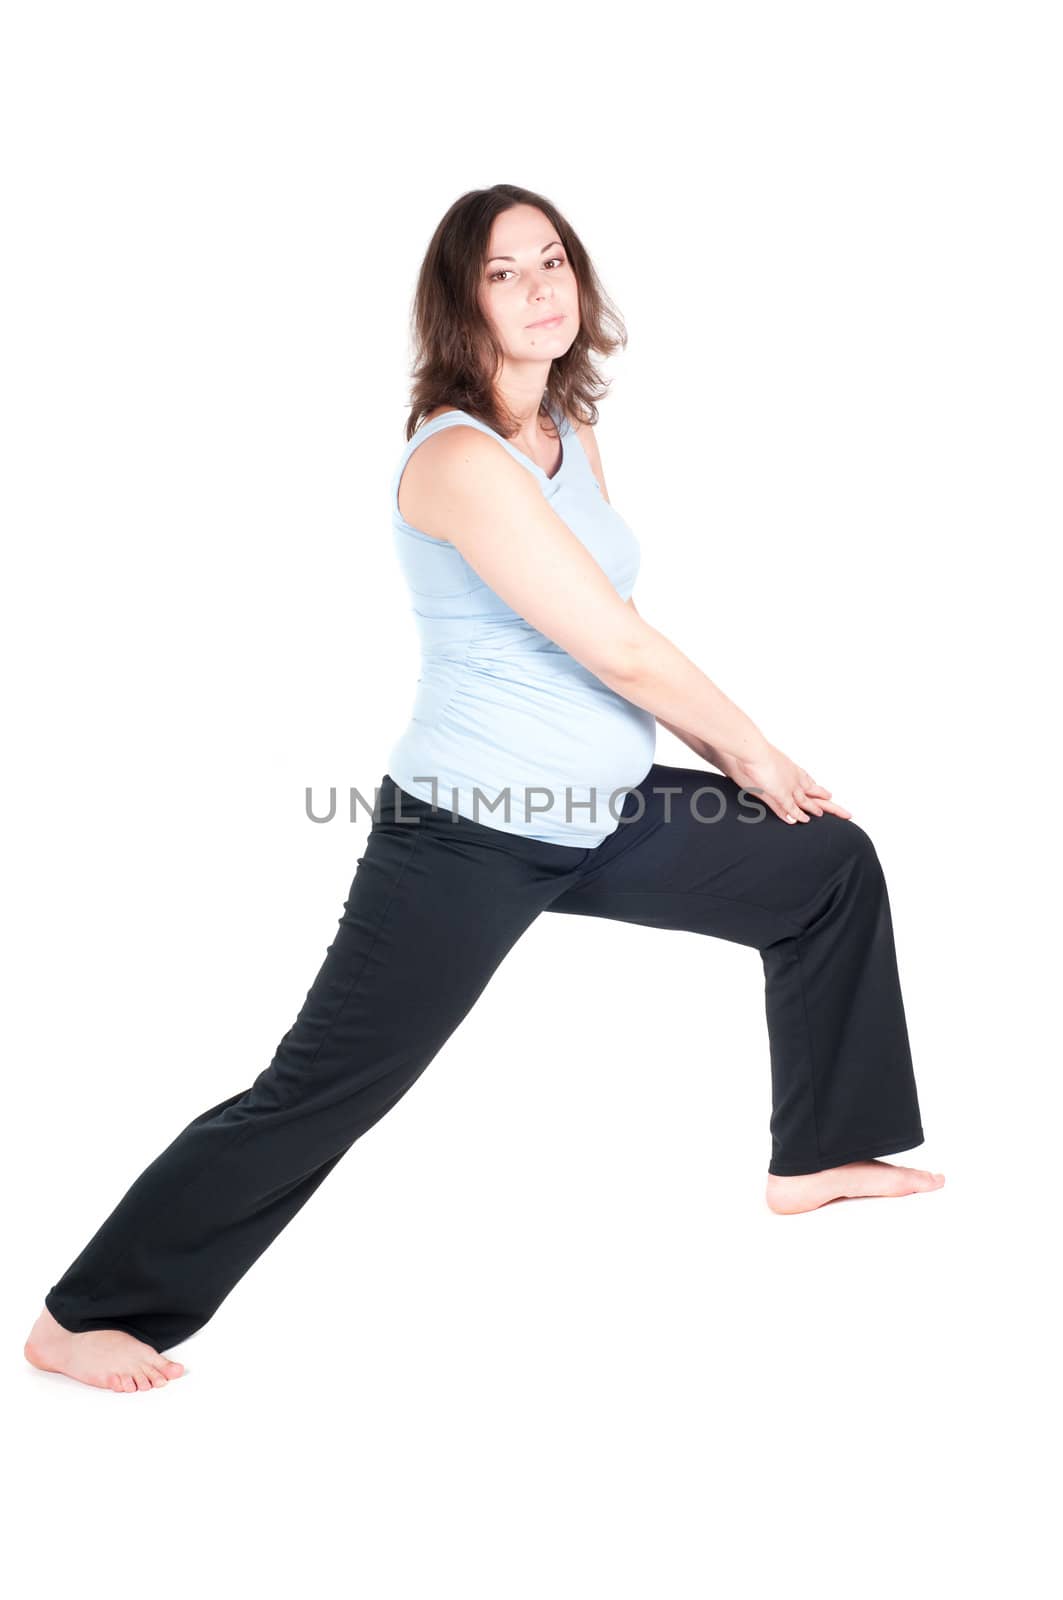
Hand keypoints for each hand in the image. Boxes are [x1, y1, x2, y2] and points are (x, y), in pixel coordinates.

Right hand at [708, 741, 851, 824]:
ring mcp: (787, 786)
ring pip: (808, 801)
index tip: (828, 796)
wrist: (748, 748)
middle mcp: (792, 779)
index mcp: (790, 771)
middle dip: (831, 804)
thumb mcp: (760, 764)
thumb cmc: (750, 754)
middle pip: (815, 793)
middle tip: (847, 812)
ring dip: (822, 809)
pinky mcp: (778, 791)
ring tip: (838, 816)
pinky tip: (804, 820)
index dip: (818, 791)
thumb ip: (765, 772)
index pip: (808, 783)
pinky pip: (790, 805)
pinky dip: (797, 813)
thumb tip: (762, 771)